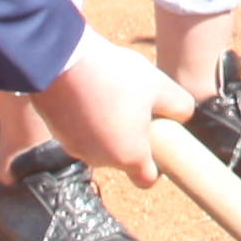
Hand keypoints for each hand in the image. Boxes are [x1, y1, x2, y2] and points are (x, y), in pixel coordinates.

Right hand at [29, 36, 193, 189]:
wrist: (61, 61)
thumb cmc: (114, 76)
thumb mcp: (159, 86)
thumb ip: (180, 106)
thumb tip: (184, 115)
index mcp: (129, 155)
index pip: (147, 179)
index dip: (157, 166)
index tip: (158, 143)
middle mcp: (100, 160)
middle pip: (122, 157)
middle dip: (130, 137)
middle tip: (134, 105)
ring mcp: (75, 148)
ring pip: (99, 143)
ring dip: (106, 127)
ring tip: (109, 92)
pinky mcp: (56, 133)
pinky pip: (78, 131)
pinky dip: (85, 118)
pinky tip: (88, 90)